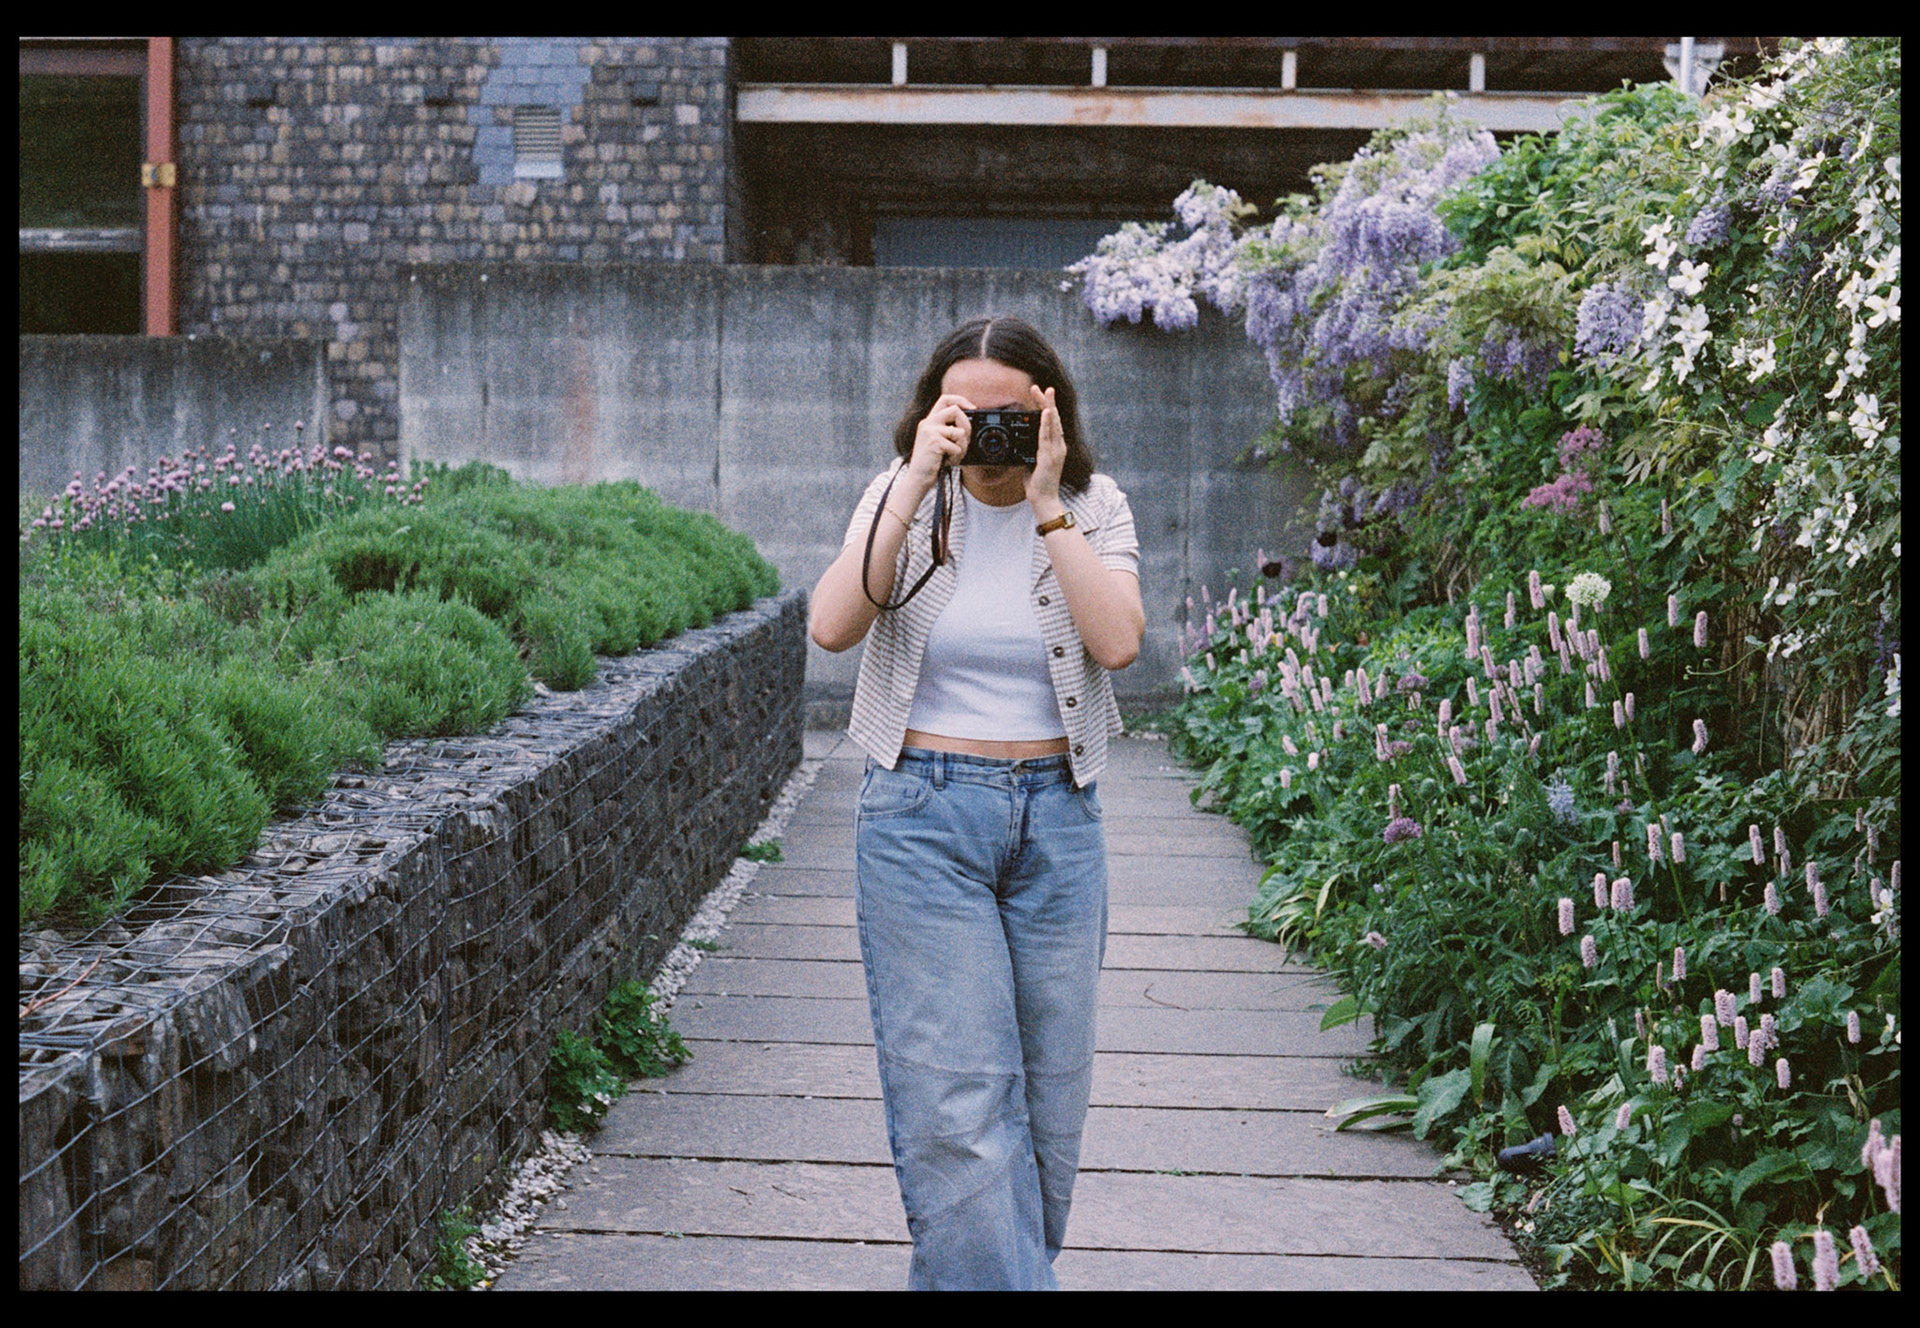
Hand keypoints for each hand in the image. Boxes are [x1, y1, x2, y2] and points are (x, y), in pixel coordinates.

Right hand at [906, 394, 973, 491]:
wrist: (918, 478)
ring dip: (962, 447)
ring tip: (953, 456)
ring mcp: (930, 431)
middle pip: (955, 410)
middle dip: (967, 425)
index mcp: (929, 421)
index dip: (961, 400)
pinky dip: (956, 458)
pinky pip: (957, 447)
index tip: (972, 409)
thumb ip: (950, 430)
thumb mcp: (940, 442)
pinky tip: (947, 462)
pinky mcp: (934, 442)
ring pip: (960, 432)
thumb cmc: (932, 463)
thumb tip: (970, 425)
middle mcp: (928, 423)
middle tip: (966, 440)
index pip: (945, 399)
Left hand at [1025, 385, 1065, 512]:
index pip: (1052, 423)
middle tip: (1043, 387)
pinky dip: (1046, 423)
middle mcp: (1058, 446)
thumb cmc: (1038, 483)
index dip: (1048, 408)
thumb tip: (1019, 442)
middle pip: (1054, 419)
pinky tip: (1045, 412)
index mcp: (1055, 447)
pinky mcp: (1050, 457)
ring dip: (1047, 406)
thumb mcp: (1031, 462)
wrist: (1043, 500)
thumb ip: (1028, 450)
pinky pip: (1047, 437)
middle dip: (1048, 401)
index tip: (1042, 395)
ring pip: (1053, 423)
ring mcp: (1056, 451)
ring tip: (1044, 392)